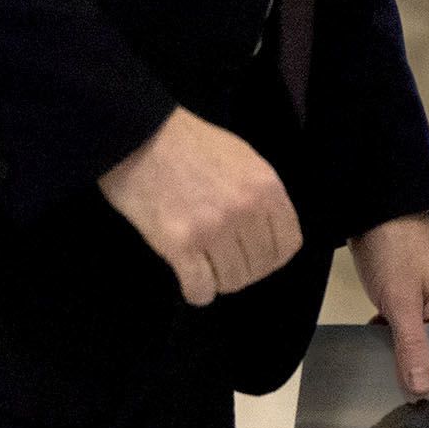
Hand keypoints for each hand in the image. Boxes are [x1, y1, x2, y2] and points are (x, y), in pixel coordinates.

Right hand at [96, 107, 303, 307]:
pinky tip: (188, 278)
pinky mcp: (181, 246)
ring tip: (204, 266)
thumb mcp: (243, 158)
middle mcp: (246, 211)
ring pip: (233, 282)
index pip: (288, 244)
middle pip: (260, 267)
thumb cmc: (191, 143)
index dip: (272, 255)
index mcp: (267, 187)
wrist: (140, 136)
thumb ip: (260, 194)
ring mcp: (214, 229)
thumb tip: (266, 231)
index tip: (253, 253)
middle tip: (223, 260)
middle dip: (243, 269)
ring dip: (219, 280)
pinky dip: (196, 291)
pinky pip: (201, 290)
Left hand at [351, 213, 428, 396]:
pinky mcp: (401, 307)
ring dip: (394, 361)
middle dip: (413, 375)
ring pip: (410, 349)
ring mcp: (421, 312)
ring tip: (377, 390)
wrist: (370, 210)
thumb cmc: (394, 249)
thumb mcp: (401, 302)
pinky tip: (369, 362)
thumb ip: (411, 346)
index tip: (418, 411)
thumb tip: (422, 392)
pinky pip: (396, 338)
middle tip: (392, 405)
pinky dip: (383, 347)